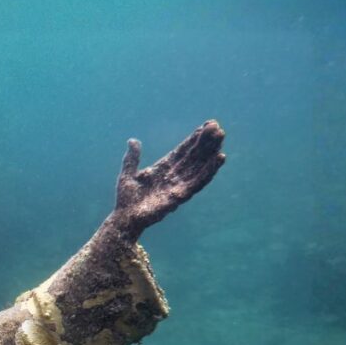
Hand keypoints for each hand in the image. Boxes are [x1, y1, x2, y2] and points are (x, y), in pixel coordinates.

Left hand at [112, 120, 225, 238]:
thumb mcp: (127, 174)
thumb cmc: (126, 198)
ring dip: (210, 154)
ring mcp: (178, 185)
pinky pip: (198, 182)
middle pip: (193, 156)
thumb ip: (132, 158)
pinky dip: (209, 171)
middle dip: (205, 143)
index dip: (193, 139)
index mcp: (163, 168)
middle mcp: (174, 176)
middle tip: (218, 127)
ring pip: (199, 167)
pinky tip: (219, 159)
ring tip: (221, 140)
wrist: (124, 218)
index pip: (182, 151)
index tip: (206, 126)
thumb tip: (133, 140)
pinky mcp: (181, 196)